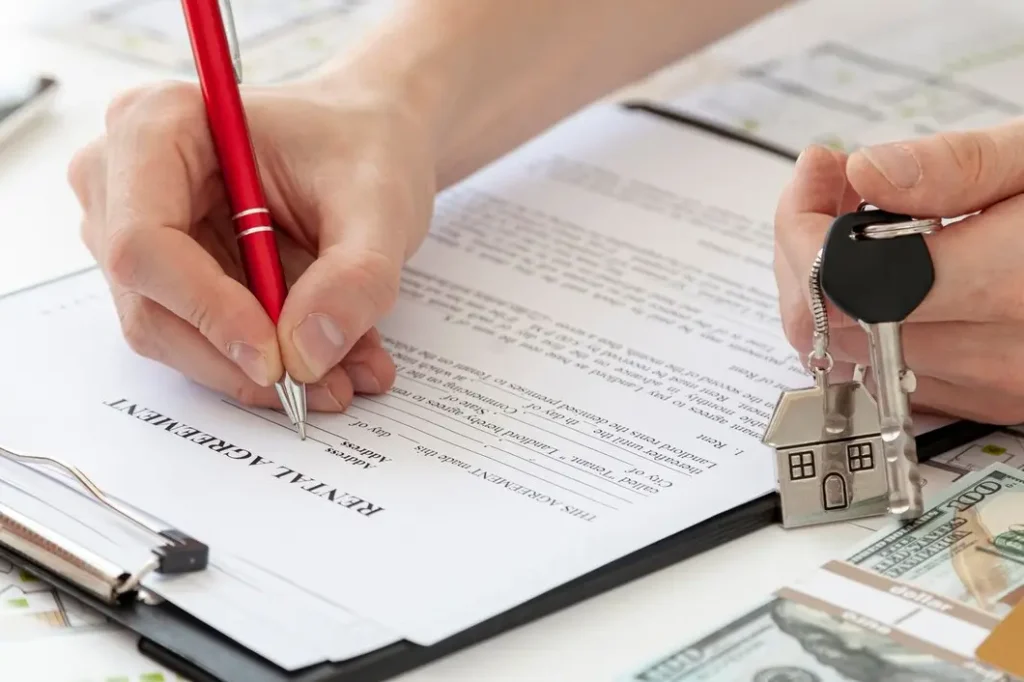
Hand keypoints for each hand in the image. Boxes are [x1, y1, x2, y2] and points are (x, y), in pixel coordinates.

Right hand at [68, 77, 436, 410]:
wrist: (369, 145)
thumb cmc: (363, 147)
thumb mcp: (380, 206)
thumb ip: (354, 278)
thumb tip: (307, 357)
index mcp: (158, 125)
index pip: (143, 242)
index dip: (206, 310)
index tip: (278, 357)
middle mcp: (124, 178)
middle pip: (149, 302)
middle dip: (239, 356)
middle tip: (328, 385)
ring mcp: (134, 230)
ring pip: (173, 334)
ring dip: (258, 369)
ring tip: (347, 373)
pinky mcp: (162, 275)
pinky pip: (198, 340)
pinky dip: (264, 359)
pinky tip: (330, 359)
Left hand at [775, 122, 1023, 424]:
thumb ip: (958, 167)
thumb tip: (868, 172)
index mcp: (1014, 284)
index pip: (848, 284)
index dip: (807, 225)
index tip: (823, 170)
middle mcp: (1000, 355)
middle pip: (832, 325)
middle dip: (806, 248)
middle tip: (832, 186)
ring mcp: (994, 388)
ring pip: (851, 353)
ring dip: (830, 284)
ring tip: (862, 216)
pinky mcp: (992, 400)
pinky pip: (888, 371)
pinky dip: (863, 319)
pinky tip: (887, 267)